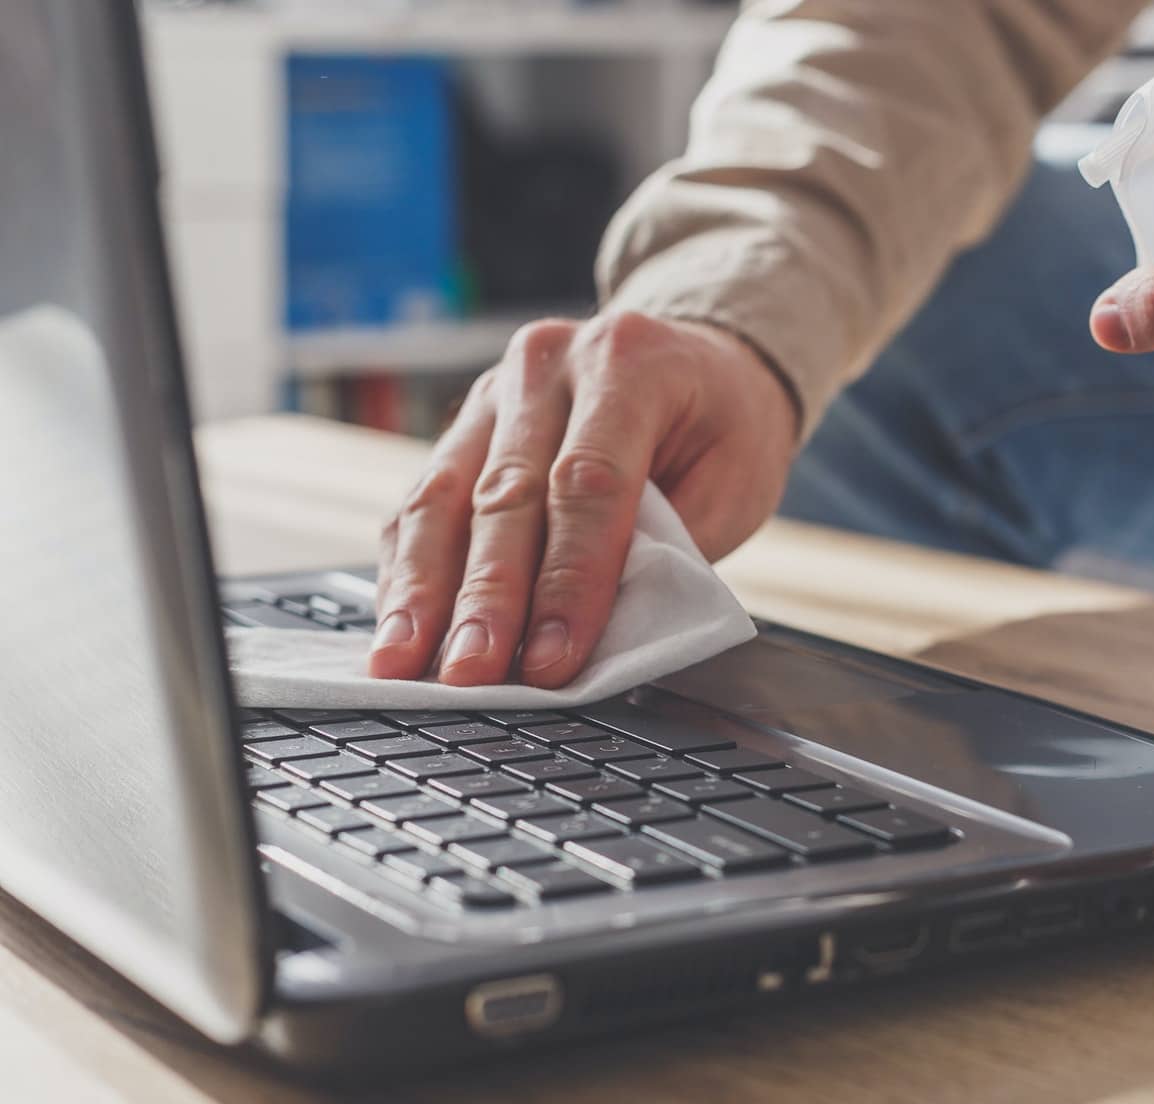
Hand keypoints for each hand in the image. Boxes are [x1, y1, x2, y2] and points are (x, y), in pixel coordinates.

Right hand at [369, 312, 797, 685]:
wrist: (701, 360)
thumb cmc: (725, 427)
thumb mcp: (732, 481)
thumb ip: (667, 549)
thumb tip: (595, 632)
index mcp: (629, 363)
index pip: (589, 482)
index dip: (569, 579)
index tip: (553, 657)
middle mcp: (547, 366)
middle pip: (504, 493)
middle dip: (487, 597)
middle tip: (470, 672)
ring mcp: (494, 392)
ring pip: (443, 498)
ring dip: (422, 590)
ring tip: (406, 660)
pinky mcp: (463, 427)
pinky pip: (423, 502)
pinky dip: (409, 570)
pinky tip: (400, 625)